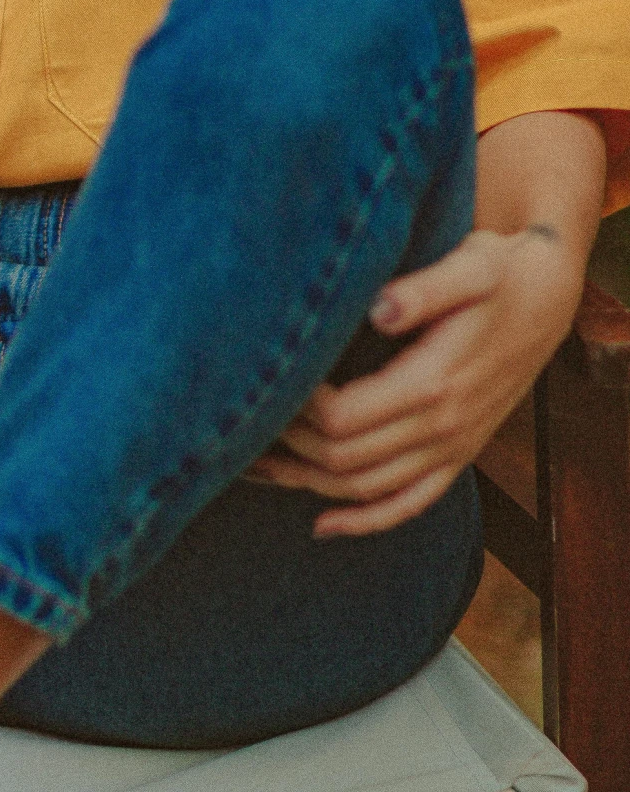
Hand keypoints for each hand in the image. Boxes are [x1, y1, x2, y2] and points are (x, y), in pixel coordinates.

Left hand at [250, 226, 583, 537]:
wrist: (546, 299)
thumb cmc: (501, 274)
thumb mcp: (473, 266)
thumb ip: (425, 288)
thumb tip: (377, 308)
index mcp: (435, 384)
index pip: (343, 418)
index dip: (296, 406)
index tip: (268, 375)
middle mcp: (444, 427)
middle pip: (344, 459)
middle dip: (288, 442)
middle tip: (245, 412)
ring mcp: (453, 448)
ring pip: (367, 490)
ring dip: (307, 484)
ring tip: (252, 466)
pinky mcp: (458, 455)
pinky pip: (409, 505)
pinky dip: (364, 521)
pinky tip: (323, 525)